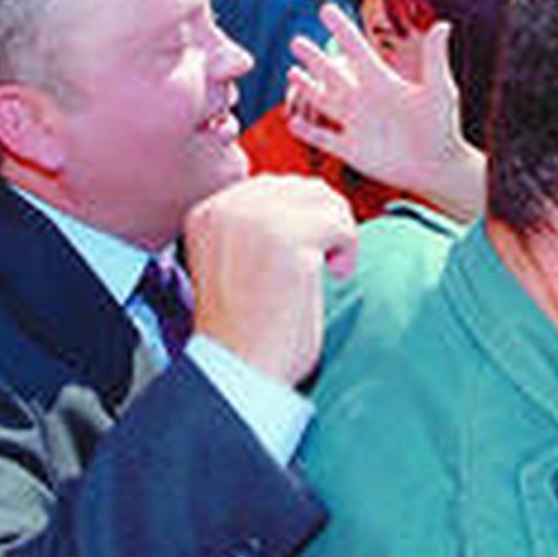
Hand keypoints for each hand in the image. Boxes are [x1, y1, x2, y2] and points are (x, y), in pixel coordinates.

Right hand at [185, 174, 356, 385]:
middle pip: (300, 186)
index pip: (272, 185)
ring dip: (338, 232)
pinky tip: (337, 274)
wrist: (238, 370)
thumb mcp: (234, 261)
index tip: (304, 253)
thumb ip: (256, 225)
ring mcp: (257, 220)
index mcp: (208, 212)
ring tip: (330, 266)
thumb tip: (311, 199)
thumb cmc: (245, 330)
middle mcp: (227, 207)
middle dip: (321, 220)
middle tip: (323, 260)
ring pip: (324, 199)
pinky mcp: (288, 239)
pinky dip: (349, 249)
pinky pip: (341, 223)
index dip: (300, 215)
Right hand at [285, 3, 485, 220]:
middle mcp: (365, 100)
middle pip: (332, 74)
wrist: (438, 167)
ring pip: (324, 102)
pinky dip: (307, 130)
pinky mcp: (350, 150)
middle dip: (314, 58)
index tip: (326, 9)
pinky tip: (291, 121)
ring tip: (292, 73)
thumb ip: (435, 60)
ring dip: (307, 88)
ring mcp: (355, 124)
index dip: (342, 29)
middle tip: (296, 41)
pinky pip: (323, 138)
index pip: (356, 50)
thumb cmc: (442, 127)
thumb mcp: (439, 91)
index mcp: (382, 82)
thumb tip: (443, 24)